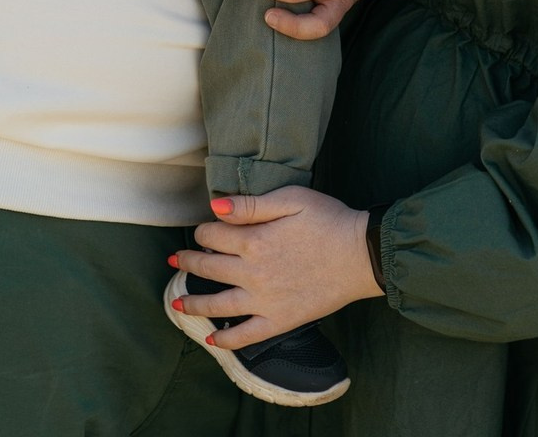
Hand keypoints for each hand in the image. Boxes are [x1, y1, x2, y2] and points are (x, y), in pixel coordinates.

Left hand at [169, 188, 382, 347]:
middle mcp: (252, 273)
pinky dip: (227, 340)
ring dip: (194, 303)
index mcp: (253, 240)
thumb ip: (251, 204)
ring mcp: (264, 301)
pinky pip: (246, 335)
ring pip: (218, 304)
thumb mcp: (292, 198)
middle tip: (176, 261)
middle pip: (209, 268)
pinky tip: (213, 340)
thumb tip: (215, 206)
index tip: (203, 230)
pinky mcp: (280, 320)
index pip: (213, 236)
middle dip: (189, 262)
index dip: (203, 231)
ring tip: (178, 302)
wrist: (361, 255)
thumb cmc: (329, 220)